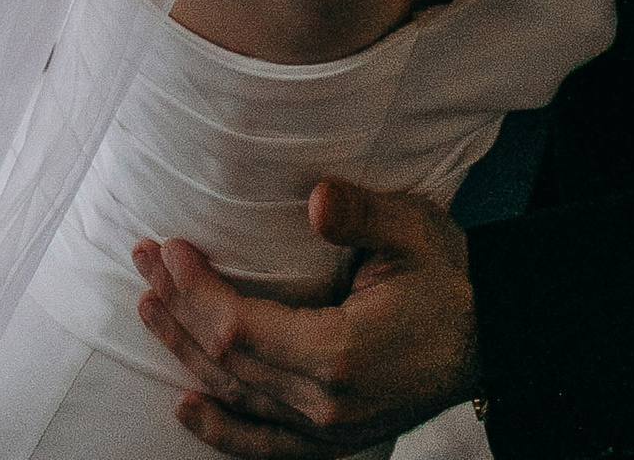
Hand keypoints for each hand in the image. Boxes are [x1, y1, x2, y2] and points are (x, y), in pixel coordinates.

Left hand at [132, 181, 476, 453]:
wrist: (491, 339)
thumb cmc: (450, 277)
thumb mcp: (414, 231)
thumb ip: (362, 215)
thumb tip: (316, 199)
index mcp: (340, 353)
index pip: (241, 328)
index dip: (197, 290)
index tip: (170, 246)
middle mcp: (325, 404)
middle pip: (227, 364)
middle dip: (178, 310)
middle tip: (142, 261)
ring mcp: (328, 430)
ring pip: (236, 399)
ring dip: (185, 354)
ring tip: (148, 309)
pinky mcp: (333, 440)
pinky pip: (263, 446)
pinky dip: (220, 429)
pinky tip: (186, 407)